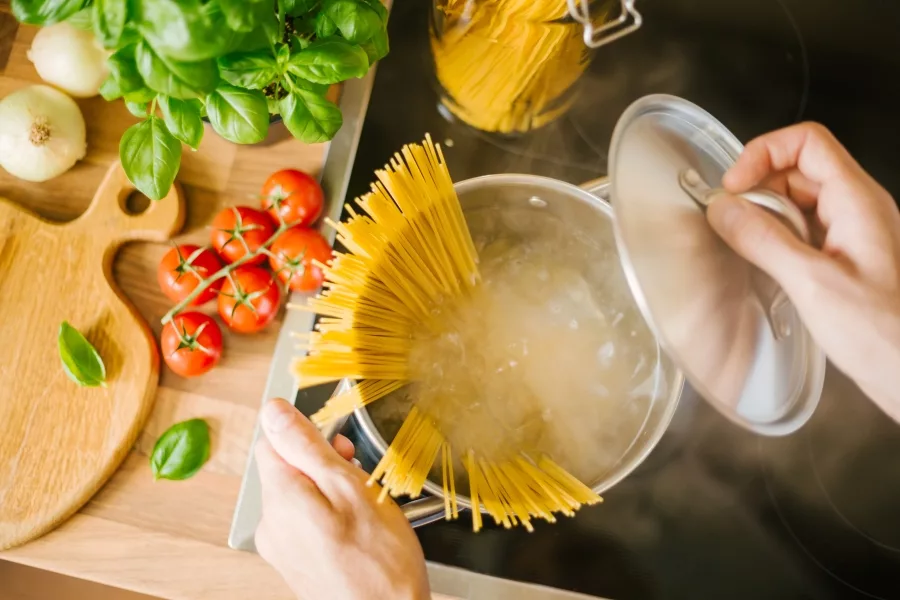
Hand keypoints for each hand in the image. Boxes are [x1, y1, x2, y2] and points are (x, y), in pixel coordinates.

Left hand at [255, 399, 429, 599]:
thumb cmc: (379, 559)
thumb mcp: (350, 487)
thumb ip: (307, 447)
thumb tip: (273, 410)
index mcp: (280, 498)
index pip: (273, 441)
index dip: (309, 437)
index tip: (341, 451)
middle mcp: (270, 524)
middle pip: (286, 469)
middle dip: (322, 465)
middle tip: (358, 479)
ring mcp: (280, 547)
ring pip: (298, 496)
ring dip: (328, 491)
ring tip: (361, 509)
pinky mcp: (295, 563)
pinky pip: (305, 522)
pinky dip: (327, 517)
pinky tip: (355, 530)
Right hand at [707, 122, 899, 421]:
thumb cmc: (883, 334)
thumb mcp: (811, 283)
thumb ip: (763, 240)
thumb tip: (723, 209)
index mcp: (858, 202)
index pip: (807, 142)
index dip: (764, 154)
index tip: (733, 187)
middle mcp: (858, 209)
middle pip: (798, 169)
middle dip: (759, 188)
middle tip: (732, 220)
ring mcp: (852, 233)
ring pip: (799, 200)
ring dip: (766, 215)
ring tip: (748, 245)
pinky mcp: (844, 257)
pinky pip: (804, 230)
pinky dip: (777, 238)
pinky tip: (767, 264)